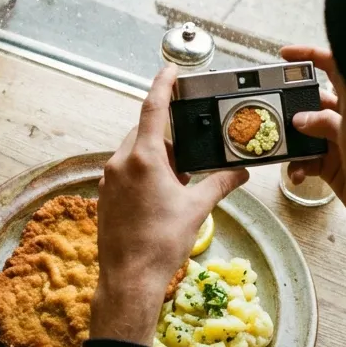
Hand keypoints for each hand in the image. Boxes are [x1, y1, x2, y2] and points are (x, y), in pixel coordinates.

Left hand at [91, 65, 249, 344]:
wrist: (129, 277)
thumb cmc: (162, 242)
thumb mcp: (196, 209)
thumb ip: (220, 184)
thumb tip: (241, 172)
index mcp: (143, 158)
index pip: (152, 109)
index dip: (162, 85)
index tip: (170, 69)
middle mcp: (119, 162)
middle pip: (143, 132)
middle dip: (166, 134)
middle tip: (189, 146)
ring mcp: (108, 179)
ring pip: (132, 152)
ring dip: (155, 156)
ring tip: (178, 176)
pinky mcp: (104, 195)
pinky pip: (124, 170)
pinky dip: (142, 171)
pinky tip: (159, 191)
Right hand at [280, 45, 345, 216]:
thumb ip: (327, 122)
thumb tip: (300, 118)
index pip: (336, 70)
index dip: (311, 57)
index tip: (285, 55)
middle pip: (311, 103)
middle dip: (289, 108)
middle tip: (270, 113)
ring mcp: (337, 143)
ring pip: (304, 133)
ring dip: (289, 142)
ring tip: (280, 149)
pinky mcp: (329, 165)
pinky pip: (304, 159)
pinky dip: (296, 166)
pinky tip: (296, 174)